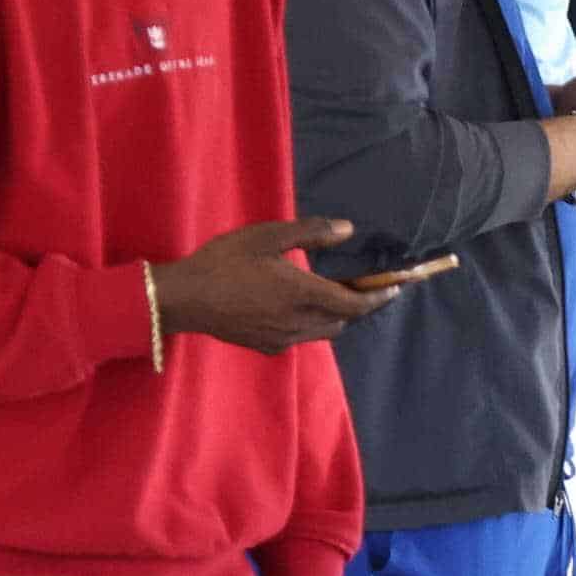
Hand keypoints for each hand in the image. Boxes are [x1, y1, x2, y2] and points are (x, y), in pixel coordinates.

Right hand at [150, 219, 395, 353]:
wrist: (181, 298)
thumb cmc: (223, 262)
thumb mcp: (265, 237)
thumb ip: (310, 233)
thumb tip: (348, 229)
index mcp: (303, 295)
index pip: (355, 304)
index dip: (378, 298)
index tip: (395, 289)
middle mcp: (299, 323)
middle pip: (343, 320)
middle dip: (357, 306)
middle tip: (360, 287)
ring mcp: (282, 339)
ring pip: (323, 332)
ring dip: (334, 317)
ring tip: (331, 296)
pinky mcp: (266, 347)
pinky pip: (300, 338)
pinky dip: (309, 325)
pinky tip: (295, 309)